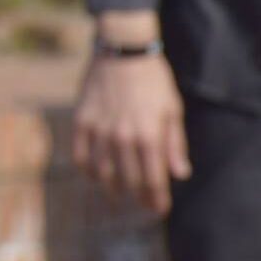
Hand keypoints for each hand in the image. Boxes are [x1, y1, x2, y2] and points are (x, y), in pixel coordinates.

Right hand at [71, 15, 191, 214]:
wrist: (123, 50)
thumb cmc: (154, 80)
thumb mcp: (173, 109)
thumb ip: (175, 144)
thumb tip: (180, 174)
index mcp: (149, 136)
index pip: (153, 180)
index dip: (157, 199)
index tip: (160, 209)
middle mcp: (123, 137)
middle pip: (129, 181)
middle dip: (138, 197)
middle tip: (143, 204)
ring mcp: (99, 130)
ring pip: (103, 173)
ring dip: (112, 188)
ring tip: (119, 193)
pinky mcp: (82, 122)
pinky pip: (80, 155)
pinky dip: (87, 170)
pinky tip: (95, 174)